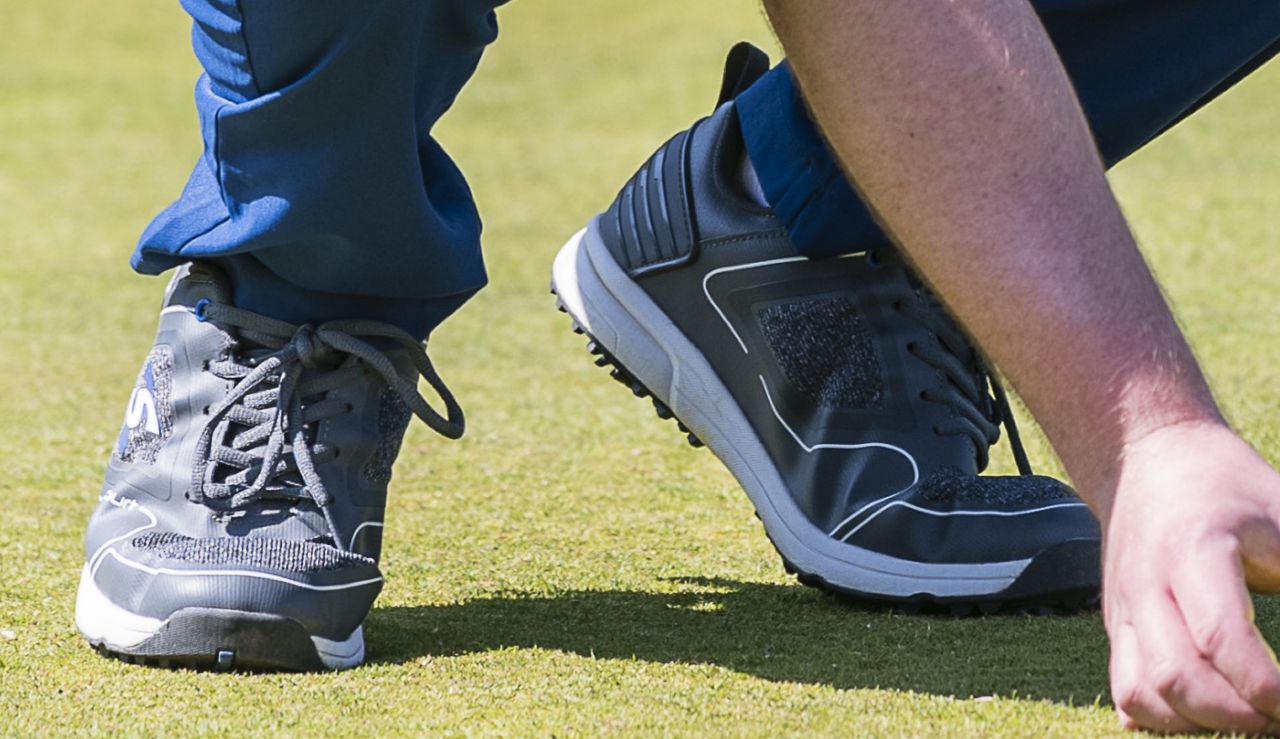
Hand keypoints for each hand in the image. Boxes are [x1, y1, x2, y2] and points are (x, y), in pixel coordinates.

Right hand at [1104, 421, 1279, 733]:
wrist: (1146, 455)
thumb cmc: (1226, 483)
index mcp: (1191, 550)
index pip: (1221, 636)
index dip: (1268, 687)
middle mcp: (1146, 585)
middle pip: (1176, 676)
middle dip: (1238, 717)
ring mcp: (1124, 608)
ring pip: (1143, 693)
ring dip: (1198, 723)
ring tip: (1250, 719)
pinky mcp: (1117, 624)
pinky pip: (1126, 689)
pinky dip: (1163, 718)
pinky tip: (1203, 718)